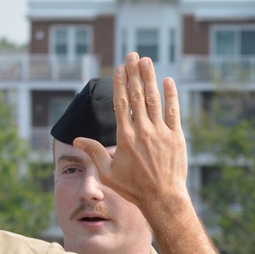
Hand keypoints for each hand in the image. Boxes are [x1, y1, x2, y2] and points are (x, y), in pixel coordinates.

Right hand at [74, 53, 190, 219]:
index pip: (121, 104)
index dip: (120, 83)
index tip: (120, 68)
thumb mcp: (108, 172)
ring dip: (150, 78)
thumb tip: (77, 139)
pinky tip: (168, 81)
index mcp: (125, 137)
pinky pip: (174, 111)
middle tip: (132, 55)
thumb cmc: (133, 188)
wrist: (162, 198)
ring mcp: (161, 133)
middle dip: (134, 73)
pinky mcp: (176, 137)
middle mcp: (143, 131)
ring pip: (154, 99)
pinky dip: (171, 95)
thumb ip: (93, 152)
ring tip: (146, 61)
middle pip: (137, 96)